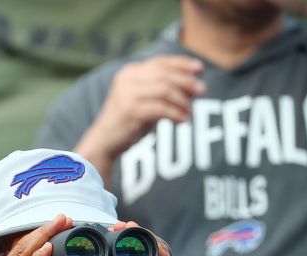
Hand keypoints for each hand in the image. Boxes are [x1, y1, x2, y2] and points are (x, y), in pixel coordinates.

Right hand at [76, 56, 203, 168]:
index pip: (161, 62)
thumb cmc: (128, 122)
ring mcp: (127, 94)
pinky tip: (183, 121)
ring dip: (183, 101)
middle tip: (202, 91)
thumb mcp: (146, 100)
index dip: (182, 63)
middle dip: (187, 82)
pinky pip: (162, 108)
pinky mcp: (130, 110)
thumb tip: (196, 85)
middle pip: (166, 74)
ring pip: (166, 90)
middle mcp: (127, 79)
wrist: (104, 142)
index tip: (200, 69)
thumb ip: (164, 90)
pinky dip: (176, 114)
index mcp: (129, 72)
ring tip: (190, 112)